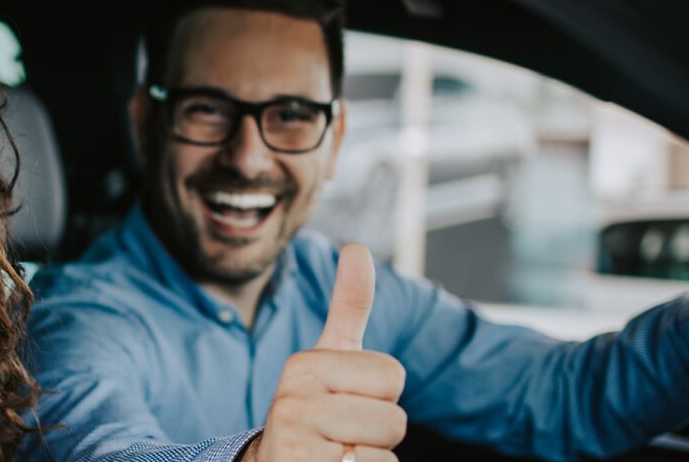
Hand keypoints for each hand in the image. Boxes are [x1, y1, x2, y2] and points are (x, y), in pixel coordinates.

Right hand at [244, 244, 405, 461]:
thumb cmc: (314, 409)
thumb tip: (357, 247)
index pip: (393, 375)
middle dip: (377, 431)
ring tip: (336, 451)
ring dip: (368, 458)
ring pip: (384, 453)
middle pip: (394, 419)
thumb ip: (347, 306)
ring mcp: (296, 444)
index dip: (381, 393)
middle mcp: (293, 402)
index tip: (347, 398)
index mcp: (305, 365)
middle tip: (343, 431)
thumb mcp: (328, 358)